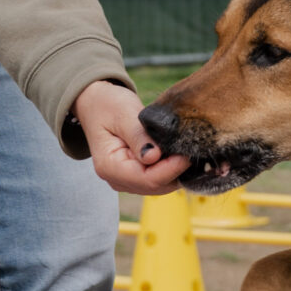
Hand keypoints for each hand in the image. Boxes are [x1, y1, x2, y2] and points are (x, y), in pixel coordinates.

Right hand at [74, 80, 188, 195]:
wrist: (96, 105)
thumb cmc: (108, 106)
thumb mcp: (124, 114)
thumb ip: (139, 136)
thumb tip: (155, 157)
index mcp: (110, 167)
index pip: (148, 179)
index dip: (171, 169)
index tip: (188, 152)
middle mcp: (117, 180)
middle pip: (157, 186)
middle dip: (177, 171)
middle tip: (193, 149)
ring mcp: (127, 181)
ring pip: (161, 185)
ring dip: (176, 170)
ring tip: (187, 149)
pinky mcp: (136, 176)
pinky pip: (160, 179)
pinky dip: (172, 168)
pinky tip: (179, 152)